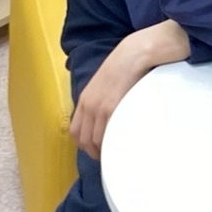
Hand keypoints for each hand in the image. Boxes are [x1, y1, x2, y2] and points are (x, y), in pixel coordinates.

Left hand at [68, 20, 189, 159]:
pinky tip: (122, 147)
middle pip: (83, 140)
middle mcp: (89, 104)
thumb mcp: (106, 83)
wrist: (135, 52)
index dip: (84, 145)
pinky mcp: (113, 107)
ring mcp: (100, 107)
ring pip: (95, 140)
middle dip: (93, 153)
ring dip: (104, 151)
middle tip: (108, 158)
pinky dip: (113, 144)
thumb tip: (110, 117)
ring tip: (117, 155)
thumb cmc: (126, 66)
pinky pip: (108, 133)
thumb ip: (103, 99)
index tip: (96, 151)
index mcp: (85, 99)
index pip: (76, 132)